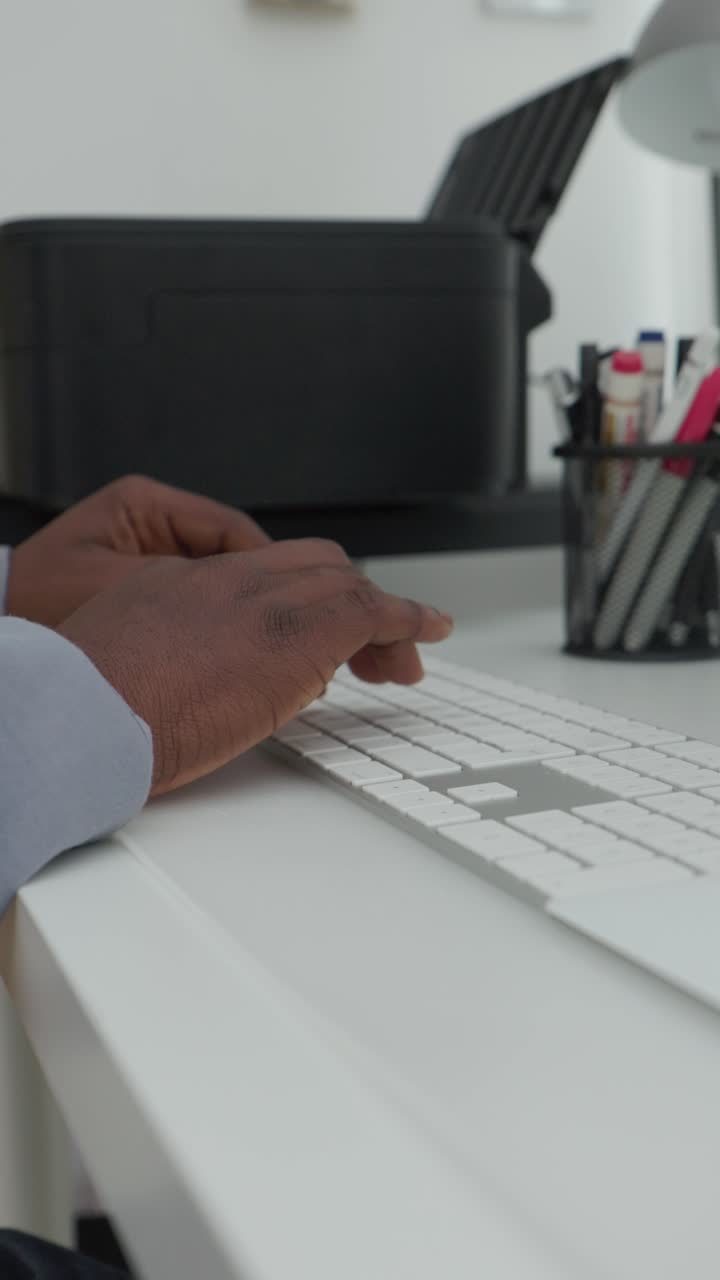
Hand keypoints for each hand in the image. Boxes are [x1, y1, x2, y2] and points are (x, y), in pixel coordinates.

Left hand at [6, 475, 269, 625]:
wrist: (3, 621)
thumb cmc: (38, 599)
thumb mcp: (114, 586)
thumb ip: (178, 587)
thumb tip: (243, 596)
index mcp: (146, 506)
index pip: (230, 527)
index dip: (265, 562)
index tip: (291, 596)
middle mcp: (153, 523)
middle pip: (231, 551)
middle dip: (257, 585)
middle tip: (281, 620)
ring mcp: (153, 553)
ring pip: (219, 578)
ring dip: (234, 606)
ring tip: (251, 637)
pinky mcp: (148, 583)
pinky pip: (196, 599)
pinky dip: (211, 620)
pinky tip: (221, 645)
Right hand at [58, 538, 453, 795]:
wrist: (89, 713)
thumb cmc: (92, 707)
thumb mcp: (125, 659)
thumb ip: (172, 652)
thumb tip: (212, 678)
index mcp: (181, 581)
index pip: (260, 573)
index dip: (299, 595)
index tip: (315, 623)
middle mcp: (229, 580)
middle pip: (311, 565)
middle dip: (347, 599)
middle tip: (371, 641)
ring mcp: (265, 600)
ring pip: (344, 582)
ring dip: (383, 612)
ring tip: (414, 641)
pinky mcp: (300, 633)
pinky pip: (372, 610)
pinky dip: (407, 617)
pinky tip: (429, 630)